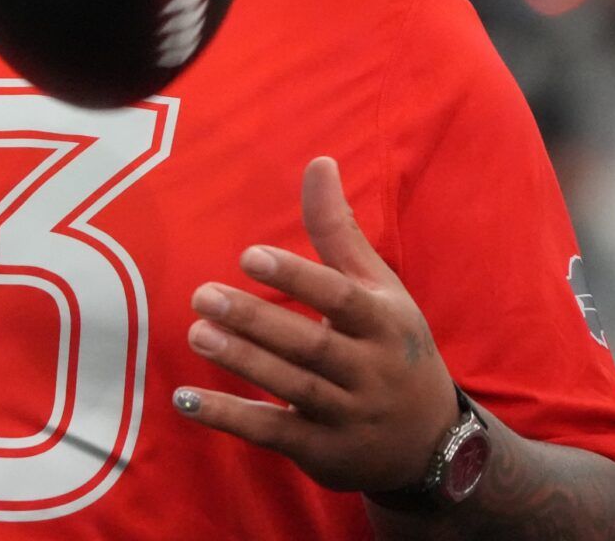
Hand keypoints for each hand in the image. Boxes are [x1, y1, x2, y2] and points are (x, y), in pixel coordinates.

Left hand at [172, 157, 458, 494]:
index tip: (248, 255)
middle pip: (310, 346)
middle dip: (256, 321)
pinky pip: (271, 432)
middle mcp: (370, 371)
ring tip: (196, 333)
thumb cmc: (393, 347)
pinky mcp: (321, 451)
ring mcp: (347, 416)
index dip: (296, 278)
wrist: (430, 444)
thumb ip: (340, 231)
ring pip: (291, 388)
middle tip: (202, 295)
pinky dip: (228, 417)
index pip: (339, 298)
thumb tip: (319, 161)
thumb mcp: (378, 290)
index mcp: (385, 324)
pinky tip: (185, 398)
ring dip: (242, 362)